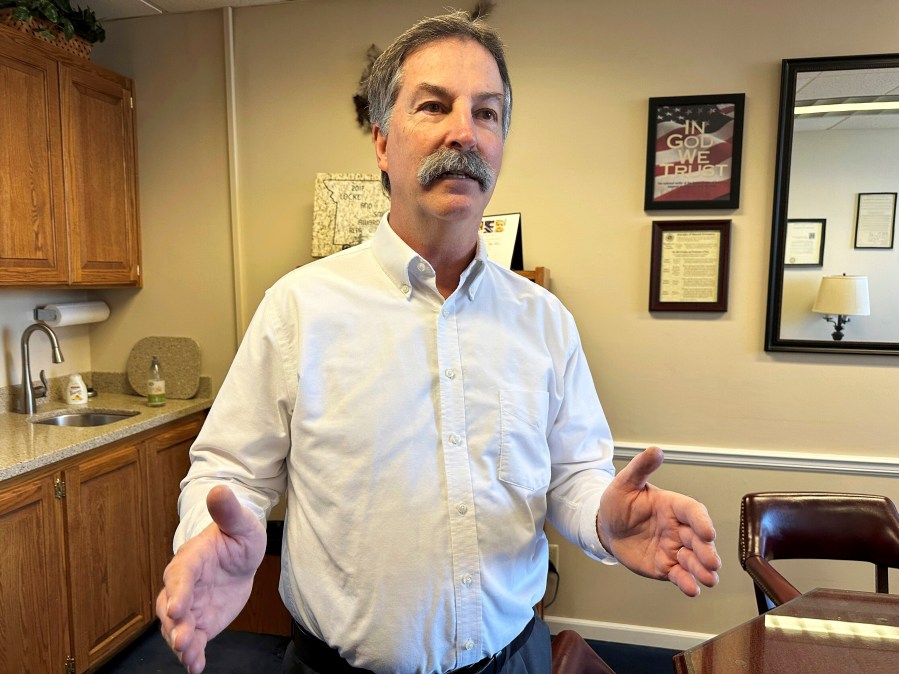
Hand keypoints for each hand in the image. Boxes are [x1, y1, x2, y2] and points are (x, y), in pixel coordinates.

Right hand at [156, 485, 266, 672]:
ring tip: (190, 656)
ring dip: (181, 643)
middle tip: (182, 638)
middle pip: (171, 606)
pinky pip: (192, 641)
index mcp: (191, 559)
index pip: (180, 575)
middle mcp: (184, 586)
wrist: (239, 558)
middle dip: (174, 624)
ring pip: (177, 628)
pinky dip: (193, 655)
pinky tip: (196, 667)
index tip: (179, 606)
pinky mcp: (199, 623)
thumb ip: (228, 510)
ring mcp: (190, 607)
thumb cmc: (236, 536)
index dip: (178, 591)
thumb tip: (220, 489)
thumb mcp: (240, 523)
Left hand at [597, 446, 719, 595]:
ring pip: (693, 560)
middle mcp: (678, 528)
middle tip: (712, 562)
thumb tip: (655, 450)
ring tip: (709, 579)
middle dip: (707, 551)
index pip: (692, 511)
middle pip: (698, 540)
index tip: (707, 532)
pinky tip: (692, 589)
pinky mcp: (665, 566)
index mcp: (672, 506)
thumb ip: (641, 467)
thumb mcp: (626, 482)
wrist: (605, 527)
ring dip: (702, 570)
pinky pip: (679, 575)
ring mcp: (673, 548)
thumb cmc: (617, 502)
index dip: (701, 521)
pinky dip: (687, 583)